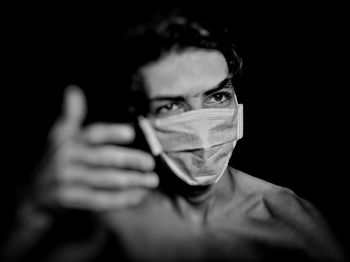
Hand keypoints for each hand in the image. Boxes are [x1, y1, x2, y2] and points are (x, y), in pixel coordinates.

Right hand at [31, 86, 157, 211]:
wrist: (32, 193)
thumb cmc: (55, 160)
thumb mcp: (59, 136)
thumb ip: (70, 116)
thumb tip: (73, 90)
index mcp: (67, 140)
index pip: (92, 134)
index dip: (111, 133)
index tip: (131, 133)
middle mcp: (65, 158)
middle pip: (103, 158)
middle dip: (129, 160)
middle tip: (150, 163)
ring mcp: (65, 179)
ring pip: (104, 180)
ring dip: (131, 181)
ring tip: (151, 181)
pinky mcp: (67, 199)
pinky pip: (98, 200)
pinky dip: (120, 199)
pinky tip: (137, 196)